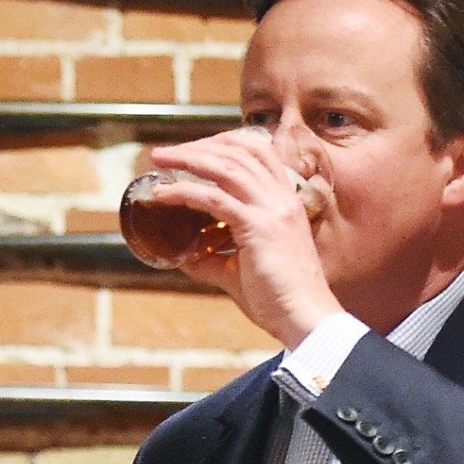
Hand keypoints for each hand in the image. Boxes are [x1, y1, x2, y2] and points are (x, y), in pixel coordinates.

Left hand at [149, 129, 343, 347]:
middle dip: (198, 146)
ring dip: (188, 158)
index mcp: (285, 202)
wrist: (303, 319)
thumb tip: (184, 255)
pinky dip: (185, 191)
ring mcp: (272, 210)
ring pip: (227, 166)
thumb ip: (213, 258)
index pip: (256, 152)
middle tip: (165, 153)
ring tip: (159, 159)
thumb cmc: (277, 299)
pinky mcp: (258, 227)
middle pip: (239, 151)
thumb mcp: (240, 270)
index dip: (222, 143)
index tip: (192, 150)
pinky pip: (214, 199)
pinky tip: (163, 194)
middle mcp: (282, 198)